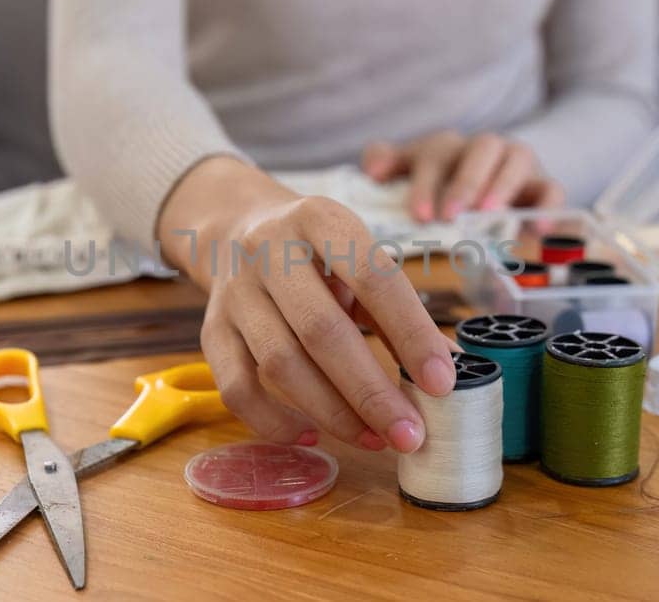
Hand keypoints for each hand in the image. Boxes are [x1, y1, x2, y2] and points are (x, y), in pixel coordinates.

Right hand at [158, 157, 456, 452]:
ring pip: (280, 364)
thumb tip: (447, 370)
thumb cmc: (315, 252)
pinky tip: (311, 436)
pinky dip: (273, 421)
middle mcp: (269, 251)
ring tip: (373, 439)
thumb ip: (398, 309)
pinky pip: (237, 387)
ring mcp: (235, 293)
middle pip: (321, 331)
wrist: (234, 229)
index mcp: (320, 220)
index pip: (373, 278)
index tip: (442, 382)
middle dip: (371, 391)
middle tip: (410, 433)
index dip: (410, 333)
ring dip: (332, 412)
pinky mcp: (211, 330)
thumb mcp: (357, 256)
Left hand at [362, 131, 563, 221]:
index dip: (426, 183)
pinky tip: (537, 230)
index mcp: (448, 147)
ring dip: (503, 185)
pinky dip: (547, 207)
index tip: (418, 215)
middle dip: (464, 182)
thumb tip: (372, 171)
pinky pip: (552, 190)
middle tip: (451, 216)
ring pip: (516, 160)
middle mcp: (484, 148)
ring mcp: (517, 164)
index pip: (435, 153)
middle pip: (479, 149)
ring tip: (489, 213)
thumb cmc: (442, 187)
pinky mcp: (544, 185)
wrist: (494, 188)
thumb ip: (388, 164)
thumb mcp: (412, 173)